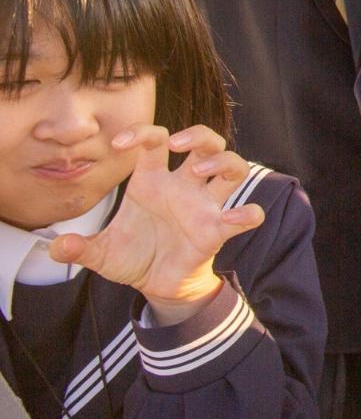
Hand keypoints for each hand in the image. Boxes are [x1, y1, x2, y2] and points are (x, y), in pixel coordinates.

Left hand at [47, 126, 263, 322]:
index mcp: (152, 181)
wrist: (157, 285)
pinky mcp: (217, 230)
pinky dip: (246, 214)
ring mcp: (204, 206)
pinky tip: (235, 217)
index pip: (154, 142)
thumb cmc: (134, 258)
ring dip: (222, 161)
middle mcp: (183, 186)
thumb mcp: (101, 253)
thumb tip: (57, 246)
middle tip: (177, 144)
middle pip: (206, 142)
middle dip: (198, 134)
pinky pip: (243, 216)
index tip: (119, 145)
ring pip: (232, 166)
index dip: (141, 133)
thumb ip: (79, 247)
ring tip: (200, 171)